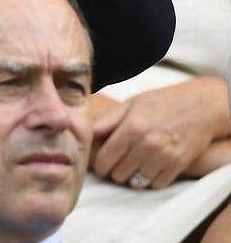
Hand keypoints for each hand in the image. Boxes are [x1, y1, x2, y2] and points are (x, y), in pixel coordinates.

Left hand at [92, 78, 229, 188]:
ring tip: (131, 168)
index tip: (100, 165)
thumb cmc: (162, 102)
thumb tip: (86, 131)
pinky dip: (150, 180)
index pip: (105, 159)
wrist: (200, 106)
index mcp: (131, 128)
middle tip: (115, 166)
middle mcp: (147, 144)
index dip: (99, 166)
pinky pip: (157, 184)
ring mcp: (164, 156)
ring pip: (137, 182)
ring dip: (131, 178)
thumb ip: (108, 120)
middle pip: (119, 174)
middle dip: (114, 172)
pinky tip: (148, 170)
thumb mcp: (132, 104)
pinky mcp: (179, 164)